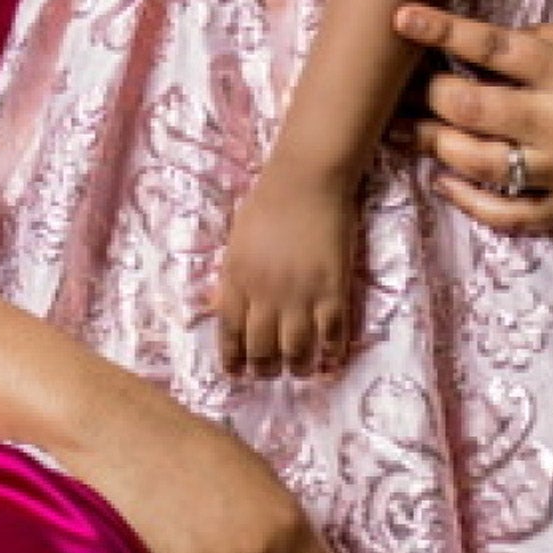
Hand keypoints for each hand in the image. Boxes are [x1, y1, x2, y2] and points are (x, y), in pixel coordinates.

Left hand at [215, 167, 356, 377]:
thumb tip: (219, 310)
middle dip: (263, 368)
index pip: (229, 331)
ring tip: (298, 369)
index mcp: (237, 278)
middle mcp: (266, 292)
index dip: (232, 358)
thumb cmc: (268, 204)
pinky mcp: (333, 290)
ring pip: (296, 351)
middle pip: (261, 348)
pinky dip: (331, 355)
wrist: (307, 179)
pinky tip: (329, 361)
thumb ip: (230, 278)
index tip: (236, 373)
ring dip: (296, 367)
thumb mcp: (237, 241)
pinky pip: (332, 336)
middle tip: (269, 372)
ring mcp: (301, 294)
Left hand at [394, 4, 552, 229]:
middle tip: (403, 83)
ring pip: (478, 163)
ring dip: (431, 144)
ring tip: (404, 128)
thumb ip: (548, 38)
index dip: (440, 32)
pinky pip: (510, 215)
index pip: (492, 47)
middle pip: (472, 107)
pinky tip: (442, 179)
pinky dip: (467, 201)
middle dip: (426, 93)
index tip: (401, 18)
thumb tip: (486, 42)